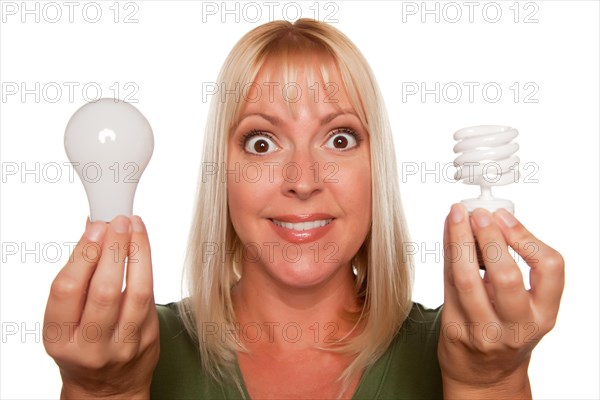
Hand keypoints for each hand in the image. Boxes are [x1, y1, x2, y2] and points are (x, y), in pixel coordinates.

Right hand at [43, 216, 158, 398]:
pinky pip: (151, 299)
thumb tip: (91, 230)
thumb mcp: (65, 319)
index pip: (68, 291)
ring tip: (135, 227)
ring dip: (138, 253)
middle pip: (105, 291)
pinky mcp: (148, 341)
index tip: (95, 227)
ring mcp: (123, 345)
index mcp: (60, 338)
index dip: (82, 254)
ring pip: (137, 293)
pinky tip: (143, 249)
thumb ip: (76, 280)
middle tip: (119, 222)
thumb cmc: (81, 344)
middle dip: (114, 249)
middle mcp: (91, 345)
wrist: (107, 388)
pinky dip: (147, 268)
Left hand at [438, 204, 563, 398]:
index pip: (549, 269)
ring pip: (467, 279)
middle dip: (490, 238)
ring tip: (456, 215)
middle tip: (479, 213)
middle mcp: (516, 326)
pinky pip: (447, 283)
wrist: (485, 375)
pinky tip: (447, 234)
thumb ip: (518, 266)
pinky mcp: (455, 330)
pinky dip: (447, 253)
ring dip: (460, 240)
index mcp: (543, 314)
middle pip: (506, 276)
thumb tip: (494, 218)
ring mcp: (483, 331)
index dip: (526, 237)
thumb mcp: (528, 306)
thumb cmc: (508, 329)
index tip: (504, 217)